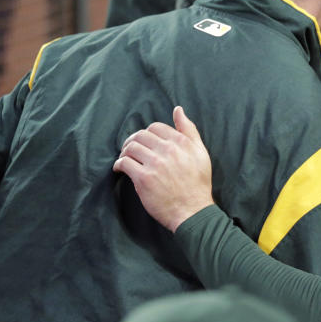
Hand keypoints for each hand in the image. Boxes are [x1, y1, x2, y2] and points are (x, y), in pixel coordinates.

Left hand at [113, 106, 214, 231]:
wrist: (193, 211)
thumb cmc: (198, 184)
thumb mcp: (201, 153)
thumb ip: (189, 130)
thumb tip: (178, 110)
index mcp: (182, 142)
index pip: (156, 127)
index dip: (147, 134)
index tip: (145, 143)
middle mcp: (168, 150)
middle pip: (141, 135)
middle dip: (133, 141)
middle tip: (131, 150)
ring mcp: (155, 164)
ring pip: (131, 147)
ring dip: (125, 152)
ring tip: (126, 159)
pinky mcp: (144, 178)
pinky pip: (124, 163)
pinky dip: (119, 164)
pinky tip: (120, 169)